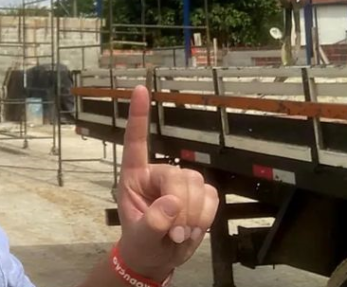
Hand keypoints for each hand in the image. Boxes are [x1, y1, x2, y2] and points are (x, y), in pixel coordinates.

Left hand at [115, 86, 218, 281]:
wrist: (159, 258)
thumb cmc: (142, 243)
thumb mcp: (140, 238)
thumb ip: (152, 222)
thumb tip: (171, 202)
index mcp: (134, 176)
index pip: (136, 141)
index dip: (138, 115)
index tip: (139, 88)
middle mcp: (158, 173)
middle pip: (179, 176)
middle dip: (181, 208)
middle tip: (174, 234)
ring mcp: (181, 182)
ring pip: (197, 184)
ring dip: (194, 215)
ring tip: (180, 234)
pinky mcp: (200, 193)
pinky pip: (211, 197)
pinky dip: (206, 217)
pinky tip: (193, 228)